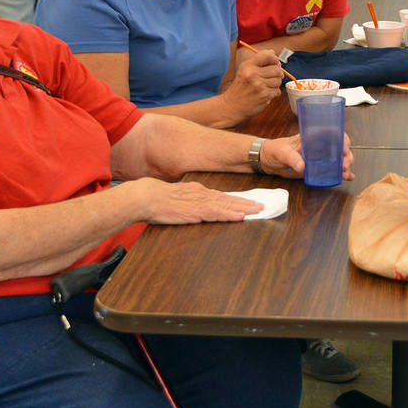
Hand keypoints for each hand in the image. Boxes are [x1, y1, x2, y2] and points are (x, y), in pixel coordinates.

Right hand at [133, 177, 262, 222]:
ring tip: (258, 210)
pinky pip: (217, 213)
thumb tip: (196, 209)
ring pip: (227, 205)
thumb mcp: (176, 199)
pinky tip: (241, 216)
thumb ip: (188, 203)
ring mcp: (200, 202)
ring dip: (244, 207)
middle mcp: (202, 194)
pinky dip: (230, 214)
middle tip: (261, 205)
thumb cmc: (156, 200)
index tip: (249, 201)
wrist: (145, 197)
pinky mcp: (196, 211)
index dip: (236, 199)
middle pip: (229, 198)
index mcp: (197, 191)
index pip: (221, 195)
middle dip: (246, 202)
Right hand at [222, 49, 281, 119]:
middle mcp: (253, 74)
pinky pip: (277, 91)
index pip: (268, 56)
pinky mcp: (264, 95)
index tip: (275, 63)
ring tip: (267, 86)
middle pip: (276, 69)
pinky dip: (274, 92)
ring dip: (276, 84)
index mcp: (248, 66)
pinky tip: (266, 93)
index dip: (275, 59)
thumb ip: (258, 61)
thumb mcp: (244, 70)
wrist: (232, 106)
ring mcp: (259, 85)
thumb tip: (272, 52)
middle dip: (278, 73)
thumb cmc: (239, 88)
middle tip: (274, 76)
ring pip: (278, 80)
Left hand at [259, 133, 355, 180]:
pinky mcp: (318, 168)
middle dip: (346, 156)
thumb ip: (292, 158)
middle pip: (340, 147)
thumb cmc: (275, 150)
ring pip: (339, 159)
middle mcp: (320, 146)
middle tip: (344, 165)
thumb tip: (302, 166)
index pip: (333, 133)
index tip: (344, 149)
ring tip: (345, 173)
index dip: (342, 139)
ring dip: (346, 165)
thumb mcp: (282, 152)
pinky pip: (333, 170)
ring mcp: (320, 158)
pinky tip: (348, 177)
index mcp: (312, 136)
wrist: (269, 161)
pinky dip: (342, 174)